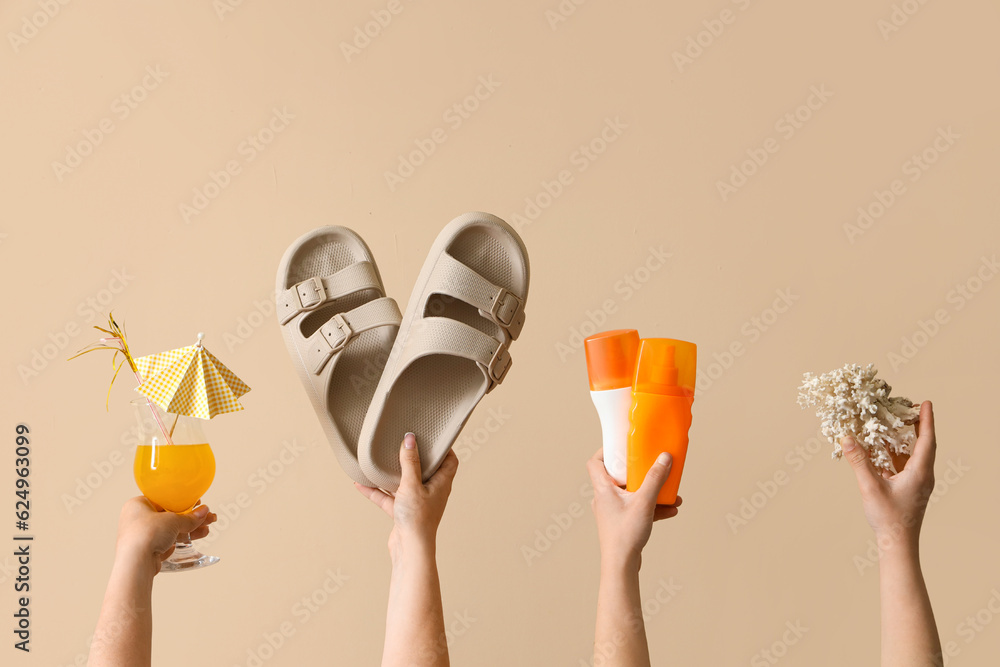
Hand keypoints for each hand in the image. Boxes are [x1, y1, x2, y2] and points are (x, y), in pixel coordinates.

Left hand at [115, 496, 216, 574]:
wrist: (136, 563)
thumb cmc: (144, 535)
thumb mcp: (173, 520)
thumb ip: (190, 517)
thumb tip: (202, 512)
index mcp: (138, 505)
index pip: (164, 500)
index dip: (182, 501)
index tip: (196, 503)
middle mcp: (137, 520)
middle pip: (169, 516)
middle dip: (190, 518)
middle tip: (205, 517)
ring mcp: (142, 536)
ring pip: (170, 530)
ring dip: (189, 529)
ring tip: (205, 529)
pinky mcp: (147, 550)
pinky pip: (168, 542)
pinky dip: (181, 540)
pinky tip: (193, 537)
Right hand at [355, 433, 459, 551]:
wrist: (409, 550)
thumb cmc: (418, 520)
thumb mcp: (412, 485)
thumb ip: (410, 462)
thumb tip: (410, 439)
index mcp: (441, 483)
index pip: (450, 462)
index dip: (445, 449)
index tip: (435, 437)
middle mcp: (431, 492)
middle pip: (426, 470)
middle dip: (415, 457)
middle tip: (405, 443)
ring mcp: (416, 502)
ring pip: (404, 483)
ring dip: (392, 474)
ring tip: (380, 460)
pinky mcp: (403, 512)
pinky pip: (389, 497)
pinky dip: (376, 491)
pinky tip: (361, 484)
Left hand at [586, 448, 680, 571]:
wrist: (621, 565)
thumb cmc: (625, 534)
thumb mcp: (644, 502)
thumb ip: (655, 478)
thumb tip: (664, 457)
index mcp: (602, 489)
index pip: (594, 463)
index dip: (605, 451)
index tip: (621, 446)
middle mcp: (604, 499)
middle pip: (617, 476)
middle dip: (637, 471)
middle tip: (649, 464)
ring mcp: (612, 512)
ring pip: (631, 494)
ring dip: (650, 491)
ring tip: (671, 492)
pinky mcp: (622, 523)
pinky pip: (637, 508)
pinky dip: (652, 507)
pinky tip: (671, 509)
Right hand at [841, 400, 935, 549]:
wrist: (898, 544)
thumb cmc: (889, 519)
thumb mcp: (870, 487)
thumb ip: (859, 461)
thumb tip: (846, 438)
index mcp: (920, 472)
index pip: (927, 440)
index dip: (926, 420)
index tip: (925, 403)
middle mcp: (922, 475)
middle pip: (922, 444)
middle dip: (915, 425)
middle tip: (907, 408)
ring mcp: (916, 482)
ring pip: (911, 455)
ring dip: (902, 439)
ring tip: (891, 424)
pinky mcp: (909, 489)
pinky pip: (903, 465)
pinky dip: (893, 454)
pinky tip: (880, 449)